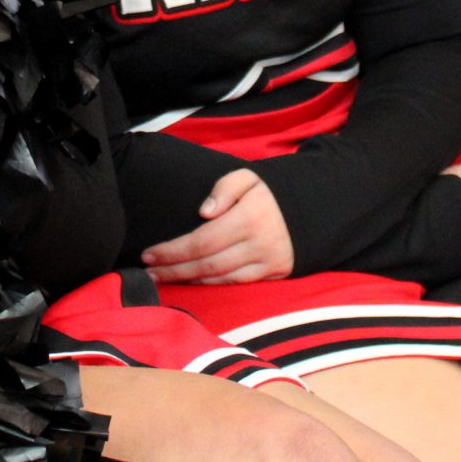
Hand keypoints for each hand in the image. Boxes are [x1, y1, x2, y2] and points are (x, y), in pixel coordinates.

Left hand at [141, 168, 294, 282]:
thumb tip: (204, 211)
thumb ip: (224, 187)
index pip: (202, 241)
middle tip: (147, 272)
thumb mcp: (249, 177)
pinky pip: (237, 283)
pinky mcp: (274, 274)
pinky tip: (192, 281)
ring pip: (220, 278)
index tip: (148, 253)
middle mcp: (258, 244)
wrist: (313, 208)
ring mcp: (267, 262)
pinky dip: (211, 284)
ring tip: (162, 278)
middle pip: (207, 264)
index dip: (173, 251)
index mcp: (249, 218)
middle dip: (173, 270)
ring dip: (188, 281)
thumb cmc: (270, 192)